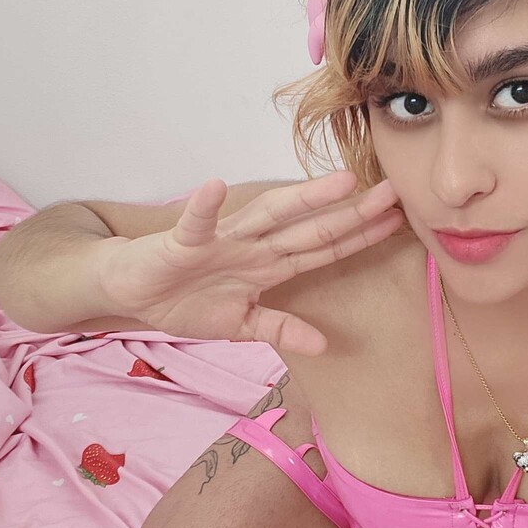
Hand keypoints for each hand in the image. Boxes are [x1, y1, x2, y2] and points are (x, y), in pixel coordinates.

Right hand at [94, 171, 403, 355]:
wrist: (129, 290)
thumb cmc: (184, 297)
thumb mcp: (239, 325)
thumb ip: (280, 329)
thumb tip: (323, 345)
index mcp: (268, 265)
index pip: (323, 248)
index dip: (359, 237)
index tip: (398, 223)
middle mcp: (252, 245)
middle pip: (310, 227)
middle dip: (351, 213)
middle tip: (393, 193)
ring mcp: (221, 240)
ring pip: (267, 215)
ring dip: (303, 198)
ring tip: (339, 182)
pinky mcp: (182, 242)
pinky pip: (194, 224)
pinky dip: (203, 208)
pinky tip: (215, 188)